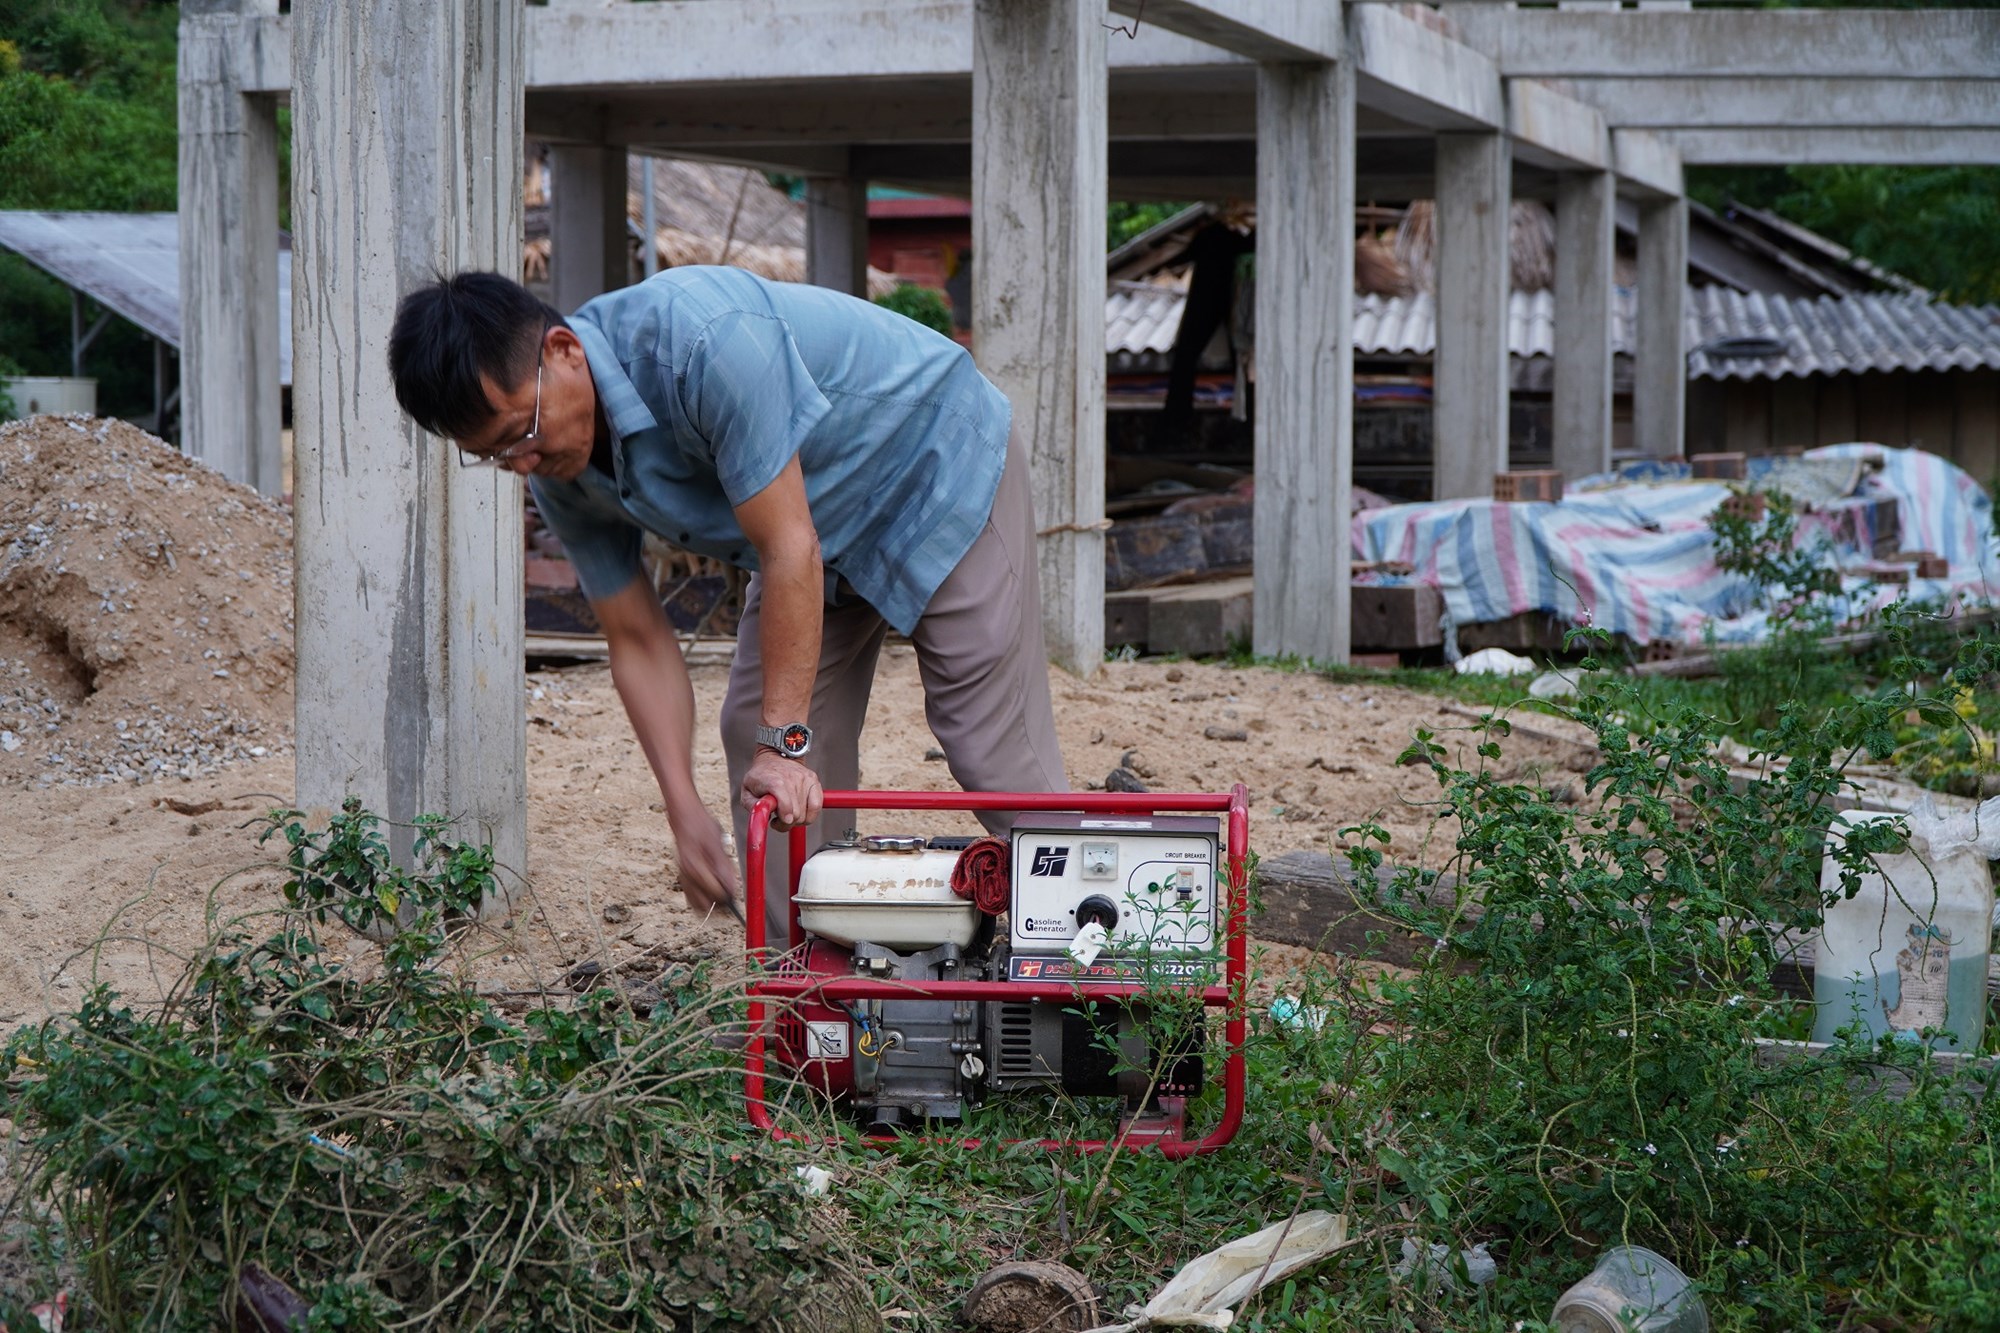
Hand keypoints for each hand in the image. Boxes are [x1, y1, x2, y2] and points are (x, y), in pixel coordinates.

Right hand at [666, 800, 738, 916]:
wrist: (684, 815)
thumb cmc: (701, 825)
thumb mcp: (717, 843)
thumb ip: (724, 867)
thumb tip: (732, 887)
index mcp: (695, 866)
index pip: (714, 893)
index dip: (728, 894)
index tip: (735, 890)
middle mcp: (686, 875)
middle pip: (704, 905)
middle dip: (719, 902)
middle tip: (730, 893)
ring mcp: (683, 876)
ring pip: (696, 903)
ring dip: (711, 901)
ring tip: (723, 890)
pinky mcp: (683, 875)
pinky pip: (692, 896)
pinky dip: (702, 897)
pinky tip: (713, 887)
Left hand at [741, 748, 822, 830]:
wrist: (775, 757)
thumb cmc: (760, 777)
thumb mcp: (746, 791)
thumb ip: (754, 807)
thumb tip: (763, 817)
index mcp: (774, 781)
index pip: (785, 804)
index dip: (783, 819)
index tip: (776, 822)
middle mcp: (791, 778)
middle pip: (796, 814)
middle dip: (786, 823)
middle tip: (777, 819)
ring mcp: (805, 779)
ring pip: (806, 814)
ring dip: (796, 819)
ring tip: (786, 813)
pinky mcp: (813, 781)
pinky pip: (817, 806)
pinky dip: (809, 815)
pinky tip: (800, 812)